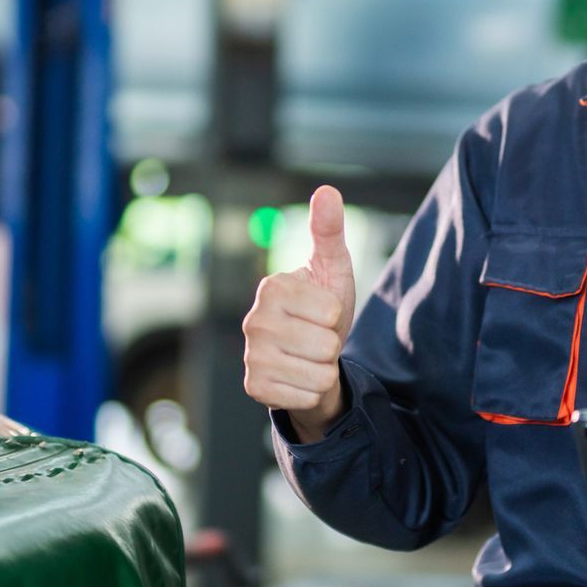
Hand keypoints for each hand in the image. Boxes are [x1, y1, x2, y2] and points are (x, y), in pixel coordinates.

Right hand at [241, 186, 356, 442]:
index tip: (321, 313)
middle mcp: (254, 320)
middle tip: (316, 339)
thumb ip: (329, 231)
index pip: (331, 310)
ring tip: (309, 357)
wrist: (312, 358)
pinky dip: (312, 391)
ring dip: (323, 369)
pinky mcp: (254, 387)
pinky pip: (307, 396)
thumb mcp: (332, 270)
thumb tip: (327, 191)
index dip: (336, 315)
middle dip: (331, 345)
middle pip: (325, 344)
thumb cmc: (324, 310)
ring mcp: (251, 355)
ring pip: (319, 373)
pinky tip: (298, 378)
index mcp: (272, 287)